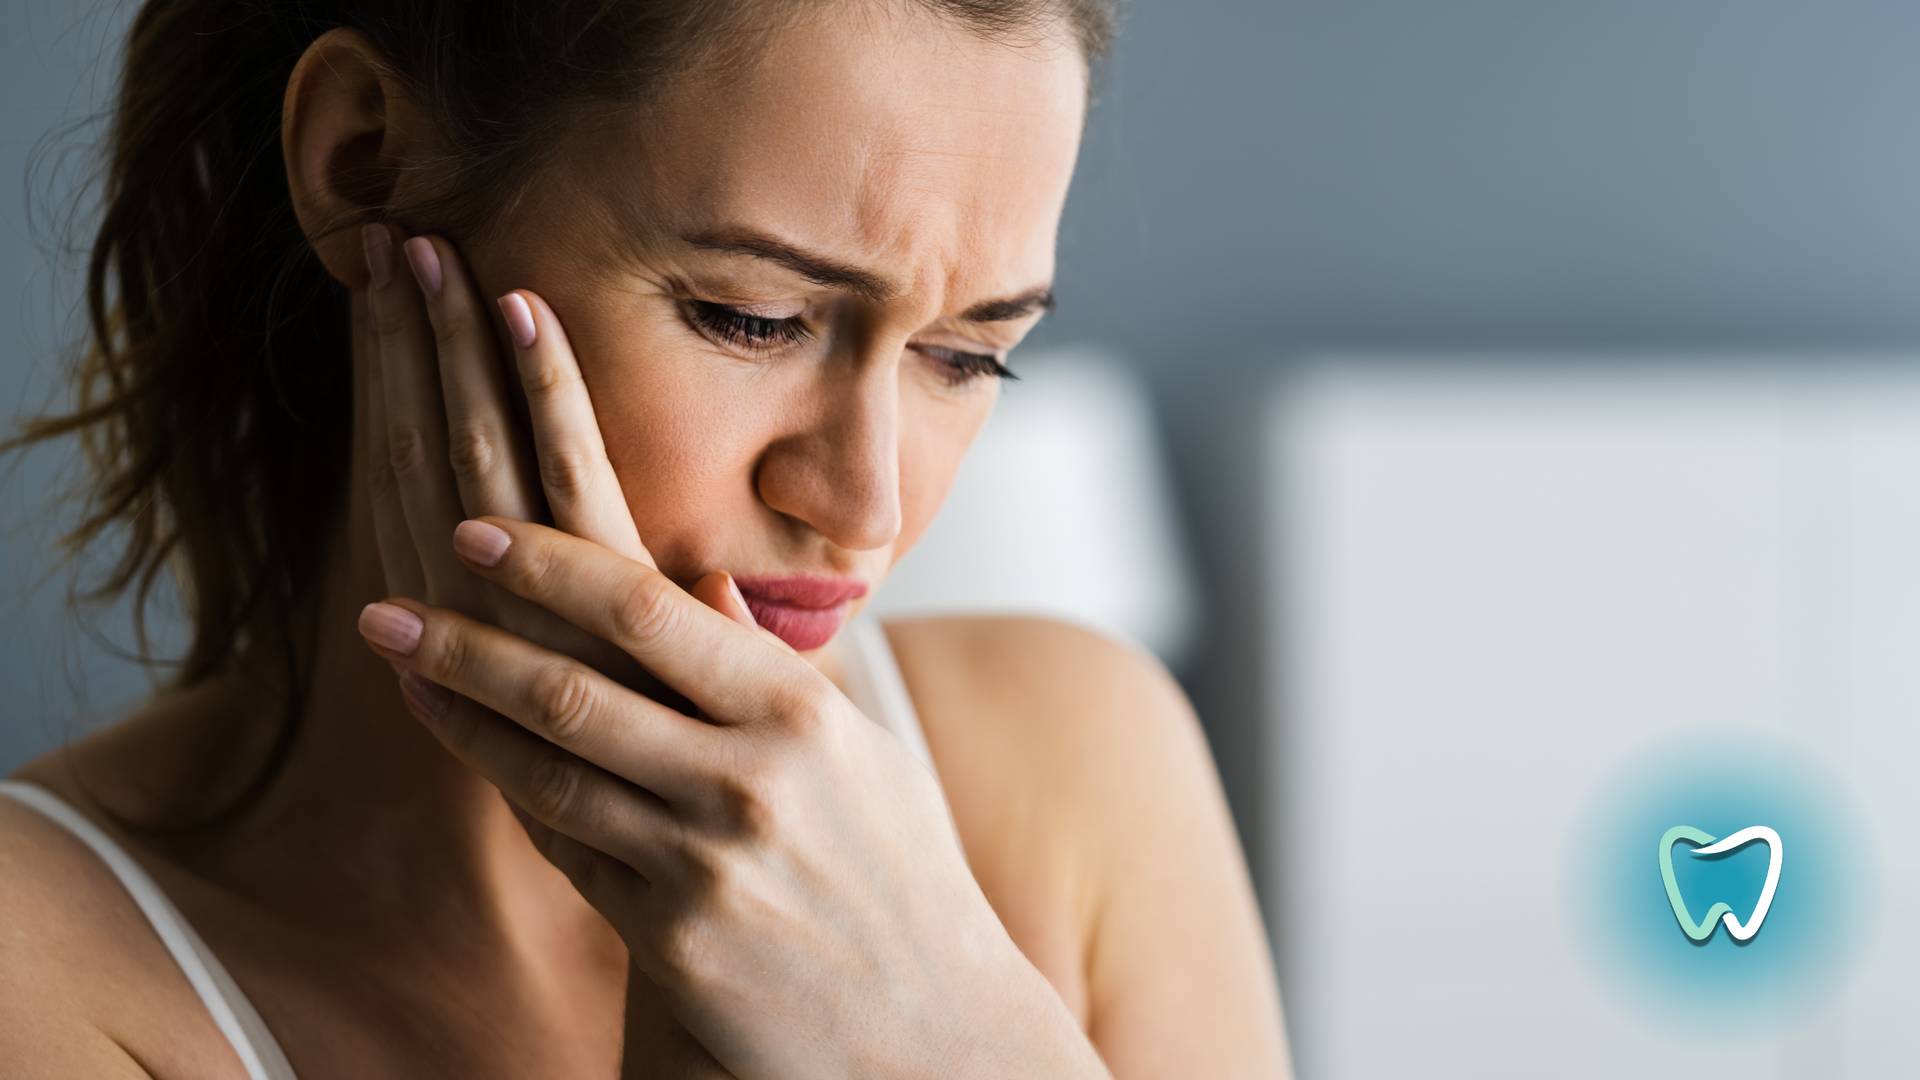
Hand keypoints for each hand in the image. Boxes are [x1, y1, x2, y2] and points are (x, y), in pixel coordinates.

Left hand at [352, 272, 1107, 1077]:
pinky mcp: (677, 942)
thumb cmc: (895, 873)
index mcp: (802, 711)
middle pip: (579, 678)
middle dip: (472, 626)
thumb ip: (772, 672)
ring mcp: (710, 863)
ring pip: (550, 765)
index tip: (475, 520)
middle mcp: (755, 777)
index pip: (654, 606)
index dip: (551, 557)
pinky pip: (566, 850)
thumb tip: (700, 586)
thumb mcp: (860, 754)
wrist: (933, 1029)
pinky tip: (456, 740)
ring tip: (392, 648)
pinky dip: (504, 788)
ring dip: (459, 703)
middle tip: (390, 587)